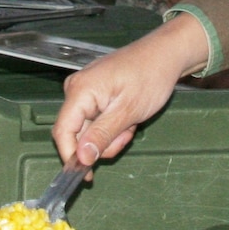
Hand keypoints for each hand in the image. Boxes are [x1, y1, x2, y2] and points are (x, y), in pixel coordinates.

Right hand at [52, 17, 210, 163]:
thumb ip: (102, 135)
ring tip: (130, 123)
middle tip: (126, 136)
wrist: (166, 55)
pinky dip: (112, 126)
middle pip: (77, 133)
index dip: (71, 157)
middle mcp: (76, 89)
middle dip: (102, 142)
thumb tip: (81, 157)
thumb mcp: (128, 111)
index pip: (62, 131)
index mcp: (80, 90)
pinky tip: (128, 118)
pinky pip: (96, 120)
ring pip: (89, 130)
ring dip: (110, 135)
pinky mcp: (94, 94)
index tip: (85, 174)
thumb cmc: (150, 75)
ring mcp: (85, 91)